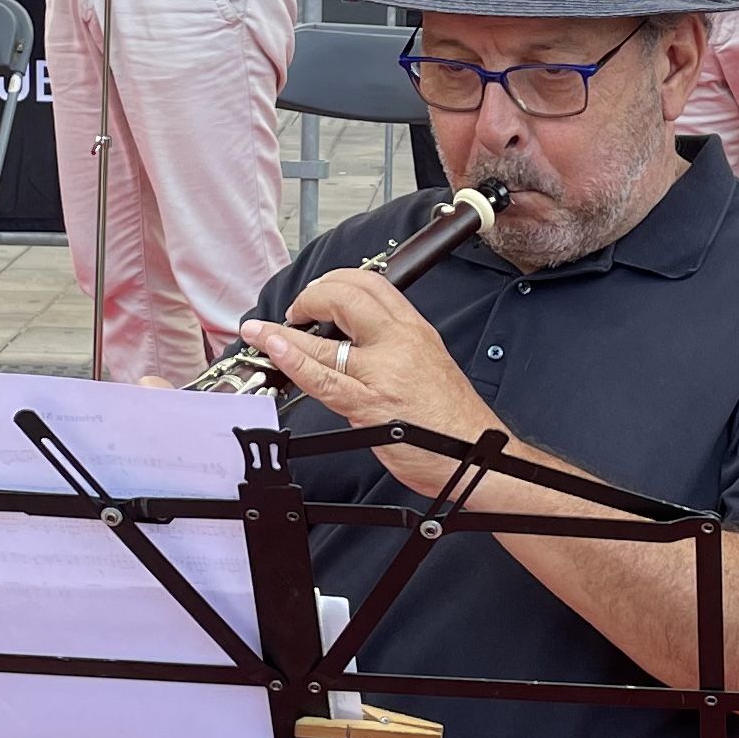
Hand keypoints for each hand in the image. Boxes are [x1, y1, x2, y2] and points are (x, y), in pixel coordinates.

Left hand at [237, 269, 503, 496]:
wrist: (478, 457)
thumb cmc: (451, 420)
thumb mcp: (428, 364)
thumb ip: (393, 347)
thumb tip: (354, 341)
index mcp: (414, 329)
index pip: (370, 283)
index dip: (335, 280)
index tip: (319, 293)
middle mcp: (399, 341)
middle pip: (346, 294)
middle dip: (311, 295)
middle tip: (296, 311)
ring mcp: (382, 372)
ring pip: (326, 336)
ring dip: (284, 328)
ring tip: (260, 330)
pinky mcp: (368, 404)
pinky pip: (321, 377)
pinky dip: (291, 358)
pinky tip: (273, 348)